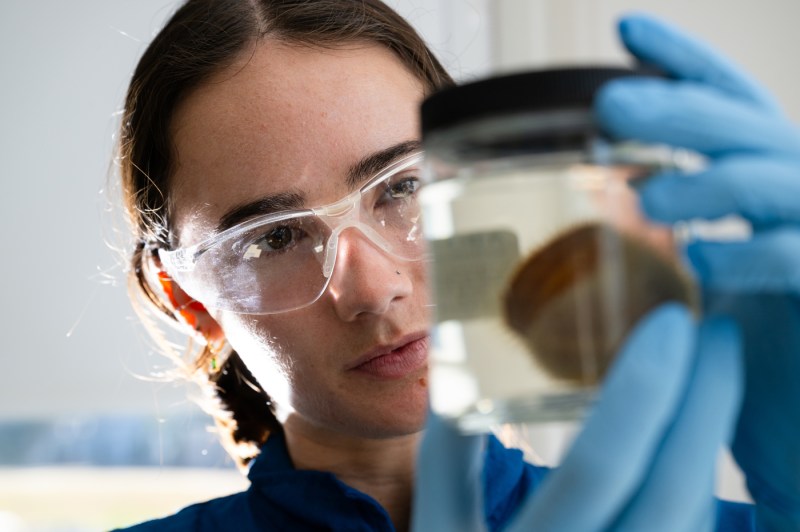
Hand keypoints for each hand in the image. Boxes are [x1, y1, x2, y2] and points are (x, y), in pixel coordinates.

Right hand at [413, 304, 742, 530]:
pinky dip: (695, 473)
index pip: (598, 469)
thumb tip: (460, 354)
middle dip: (706, 401)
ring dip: (709, 436)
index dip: (641, 390)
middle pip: (674, 489)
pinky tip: (690, 432)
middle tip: (717, 331)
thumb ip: (447, 450)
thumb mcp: (437, 528)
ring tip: (710, 370)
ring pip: (695, 515)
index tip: (673, 319)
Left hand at [595, 14, 799, 529]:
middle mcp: (795, 201)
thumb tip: (589, 207)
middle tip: (610, 103)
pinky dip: (755, 255)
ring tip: (646, 195)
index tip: (624, 30)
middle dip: (681, 107)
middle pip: (746, 127)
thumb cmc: (732, 362)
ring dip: (711, 180)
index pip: (725, 106)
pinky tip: (706, 262)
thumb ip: (663, 241)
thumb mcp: (691, 285)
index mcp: (756, 190)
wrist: (790, 437)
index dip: (684, 62)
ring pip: (777, 178)